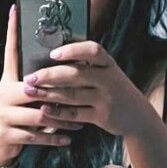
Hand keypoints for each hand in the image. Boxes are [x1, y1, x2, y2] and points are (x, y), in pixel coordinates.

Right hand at [0, 6, 72, 167]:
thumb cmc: (17, 118)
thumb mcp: (23, 98)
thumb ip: (38, 85)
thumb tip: (61, 67)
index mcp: (7, 82)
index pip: (10, 53)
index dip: (11, 32)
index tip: (15, 10)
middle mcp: (2, 95)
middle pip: (32, 89)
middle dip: (58, 94)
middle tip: (82, 93)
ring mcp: (3, 115)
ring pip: (38, 115)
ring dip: (61, 119)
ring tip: (79, 122)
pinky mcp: (7, 134)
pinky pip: (36, 136)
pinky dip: (54, 138)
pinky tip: (68, 138)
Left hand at [23, 41, 150, 139]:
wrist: (137, 115)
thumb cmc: (114, 89)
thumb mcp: (107, 72)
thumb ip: (86, 64)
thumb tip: (52, 55)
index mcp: (108, 64)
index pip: (92, 50)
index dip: (72, 50)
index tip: (53, 53)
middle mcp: (108, 79)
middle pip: (76, 74)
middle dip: (49, 75)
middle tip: (30, 77)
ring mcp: (105, 99)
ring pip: (73, 95)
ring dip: (48, 94)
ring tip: (30, 91)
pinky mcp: (102, 117)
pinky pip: (76, 114)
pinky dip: (59, 112)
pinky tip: (44, 109)